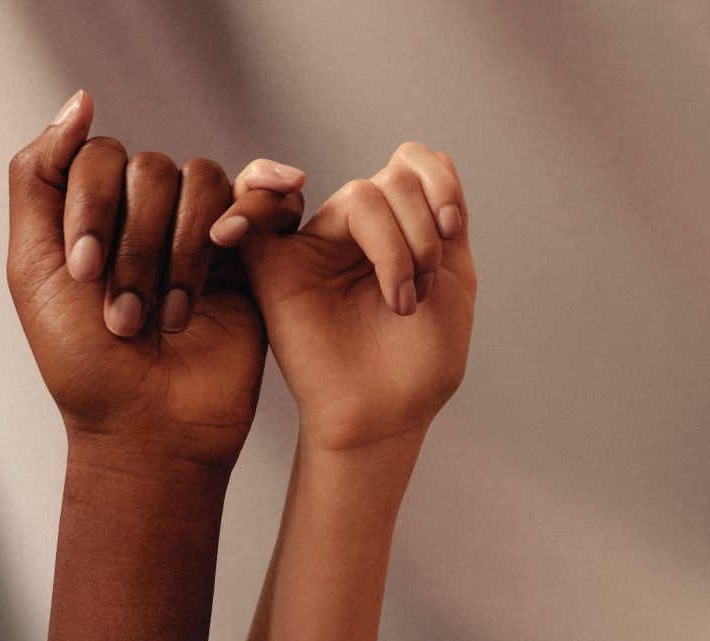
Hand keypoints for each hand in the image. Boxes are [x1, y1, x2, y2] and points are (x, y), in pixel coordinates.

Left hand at [7, 90, 304, 467]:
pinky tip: (234, 242)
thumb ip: (38, 177)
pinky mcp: (252, 256)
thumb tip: (80, 100)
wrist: (149, 429)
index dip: (94, 208)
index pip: (100, 157)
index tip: (84, 275)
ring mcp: (203, 232)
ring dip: (182, 253)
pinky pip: (264, 198)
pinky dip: (252, 210)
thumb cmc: (84, 363)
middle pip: (154, 170)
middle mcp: (149, 214)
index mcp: (96, 213)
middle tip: (126, 318)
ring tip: (170, 318)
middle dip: (136, 247)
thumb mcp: (32, 267)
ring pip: (204, 182)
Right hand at [212, 144, 474, 452]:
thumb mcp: (453, 278)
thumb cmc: (421, 361)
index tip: (451, 232)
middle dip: (422, 231)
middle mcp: (357, 232)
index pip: (412, 164)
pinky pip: (256, 215)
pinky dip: (256, 196)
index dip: (438, 183)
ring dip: (396, 246)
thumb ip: (443, 215)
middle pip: (392, 180)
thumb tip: (423, 155)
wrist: (386, 415)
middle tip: (423, 290)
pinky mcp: (274, 268)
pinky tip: (278, 195)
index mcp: (399, 229)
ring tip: (401, 301)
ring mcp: (315, 246)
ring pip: (358, 196)